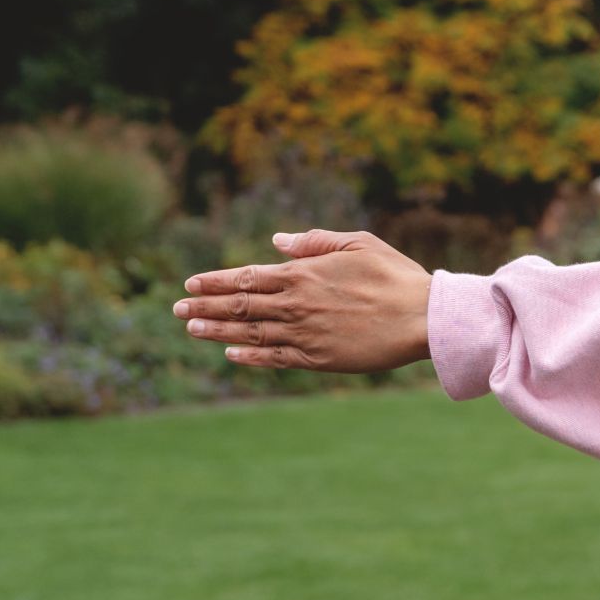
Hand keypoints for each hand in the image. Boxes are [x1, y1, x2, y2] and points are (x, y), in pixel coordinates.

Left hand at [174, 230, 432, 372]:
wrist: (422, 317)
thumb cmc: (395, 276)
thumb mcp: (358, 243)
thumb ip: (315, 241)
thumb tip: (277, 242)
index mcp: (304, 274)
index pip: (247, 277)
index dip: (216, 281)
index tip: (191, 284)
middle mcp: (297, 304)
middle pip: (239, 306)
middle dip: (205, 306)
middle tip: (178, 308)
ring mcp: (304, 333)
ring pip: (249, 332)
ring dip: (217, 331)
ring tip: (191, 329)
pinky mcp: (317, 358)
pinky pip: (274, 357)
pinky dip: (249, 356)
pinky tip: (231, 355)